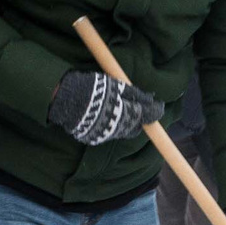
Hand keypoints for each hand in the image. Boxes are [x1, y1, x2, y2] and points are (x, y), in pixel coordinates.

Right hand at [49, 69, 163, 145]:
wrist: (66, 100)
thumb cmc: (94, 89)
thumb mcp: (116, 85)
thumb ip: (135, 94)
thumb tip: (151, 99)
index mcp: (126, 113)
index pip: (147, 115)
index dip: (155, 110)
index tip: (159, 106)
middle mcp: (119, 128)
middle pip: (135, 127)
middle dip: (139, 118)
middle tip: (137, 107)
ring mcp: (106, 135)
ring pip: (123, 132)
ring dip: (125, 123)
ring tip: (119, 110)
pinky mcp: (95, 139)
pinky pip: (109, 133)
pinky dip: (111, 126)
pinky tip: (105, 117)